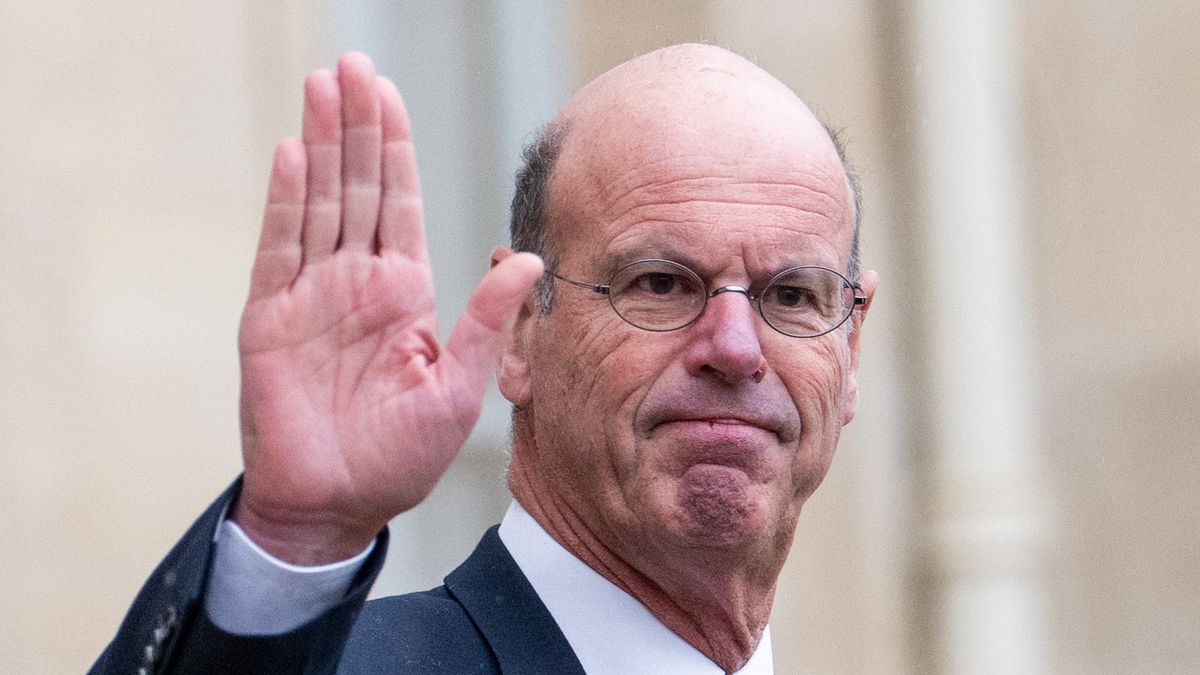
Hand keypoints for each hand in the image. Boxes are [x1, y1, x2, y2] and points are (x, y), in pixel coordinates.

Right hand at [232, 53, 542, 563]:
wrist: (336, 505)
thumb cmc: (398, 455)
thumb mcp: (460, 387)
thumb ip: (488, 322)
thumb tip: (532, 261)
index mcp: (402, 291)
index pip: (400, 202)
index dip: (396, 147)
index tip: (388, 93)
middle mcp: (355, 282)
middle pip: (358, 187)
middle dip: (357, 126)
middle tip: (353, 65)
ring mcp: (310, 296)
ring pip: (319, 204)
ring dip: (322, 146)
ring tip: (323, 88)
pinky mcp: (271, 320)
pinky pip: (281, 250)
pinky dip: (287, 204)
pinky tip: (295, 157)